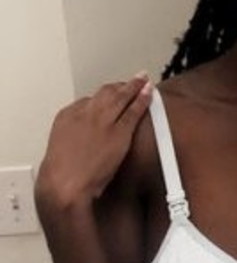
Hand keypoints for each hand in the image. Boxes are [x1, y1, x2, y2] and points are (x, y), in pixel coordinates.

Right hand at [36, 74, 153, 214]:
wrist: (65, 183)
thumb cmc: (61, 175)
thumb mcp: (61, 149)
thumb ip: (73, 139)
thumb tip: (82, 142)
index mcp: (67, 117)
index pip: (86, 101)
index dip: (100, 100)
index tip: (107, 99)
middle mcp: (85, 114)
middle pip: (104, 93)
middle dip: (117, 87)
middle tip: (128, 83)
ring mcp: (103, 121)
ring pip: (120, 96)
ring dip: (133, 85)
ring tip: (142, 79)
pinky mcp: (119, 132)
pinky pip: (134, 111)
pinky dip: (143, 99)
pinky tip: (149, 92)